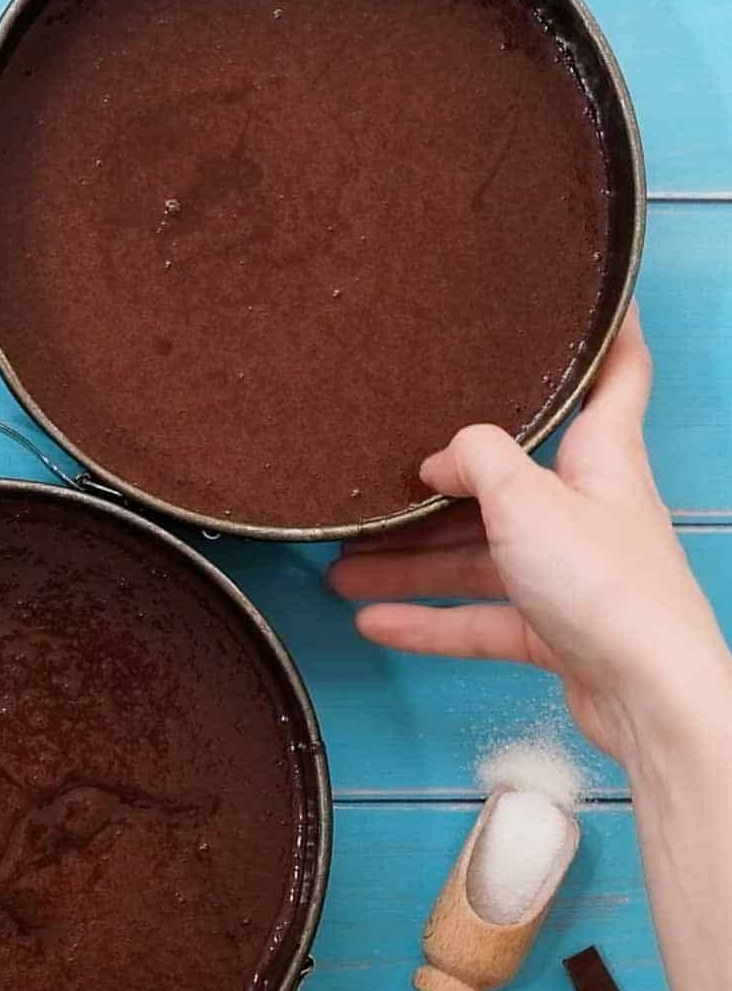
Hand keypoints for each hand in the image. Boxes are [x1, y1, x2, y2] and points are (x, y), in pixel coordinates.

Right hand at [327, 305, 731, 768]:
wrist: (647, 694)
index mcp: (601, 458)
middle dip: (438, 489)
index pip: (617, 375)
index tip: (600, 296)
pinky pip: (476, 618)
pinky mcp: (552, 628)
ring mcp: (567, 572)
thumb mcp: (527, 499)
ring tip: (343, 568)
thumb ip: (478, 460)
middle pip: (504, 485)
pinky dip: (428, 620)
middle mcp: (584, 509)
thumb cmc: (607, 584)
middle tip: (380, 484)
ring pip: (478, 559)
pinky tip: (375, 621)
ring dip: (412, 564)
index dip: (610, 332)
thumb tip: (443, 453)